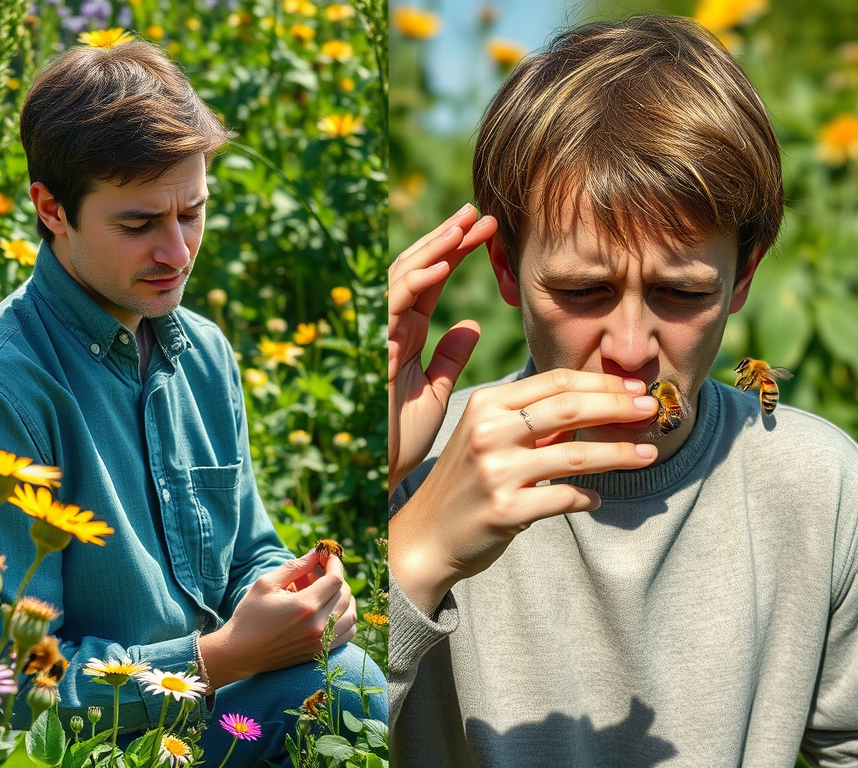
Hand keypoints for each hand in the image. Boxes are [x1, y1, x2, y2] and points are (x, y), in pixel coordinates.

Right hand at [200, 550, 356, 689]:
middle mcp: (318, 626)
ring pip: (350, 615)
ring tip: (325, 590)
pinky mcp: (320, 654)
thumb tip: (315, 553)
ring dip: (344, 597)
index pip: (335, 580)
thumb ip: (294, 567)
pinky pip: (347, 633)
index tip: (328, 556)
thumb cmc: (249, 616)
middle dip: (334, 577)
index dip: (334, 564)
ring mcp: (321, 643)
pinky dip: (345, 618)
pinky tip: (331, 609)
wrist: (239, 653)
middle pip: (344, 595)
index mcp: (304, 607)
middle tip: (317, 572)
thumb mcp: (266, 584)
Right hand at [389, 205, 497, 494]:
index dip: (455, 253)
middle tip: (477, 211)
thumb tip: (472, 325)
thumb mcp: (433, 390)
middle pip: (417, 271)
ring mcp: (378, 338)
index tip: (485, 230)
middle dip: (446, 239)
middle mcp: (389, 330)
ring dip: (433, 249)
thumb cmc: (400, 436)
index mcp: (406, 336)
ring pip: (402, 279)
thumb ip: (448, 355)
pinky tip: (440, 264)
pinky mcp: (372, 353)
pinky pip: (391, 310)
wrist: (373, 474)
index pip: (432, 283)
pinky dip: (414, 284)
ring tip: (463, 223)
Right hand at [389, 368, 659, 614]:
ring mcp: (496, 472)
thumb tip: (597, 404)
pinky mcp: (506, 510)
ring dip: (619, 454)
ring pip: (575, 455)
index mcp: (486, 404)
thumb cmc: (466, 481)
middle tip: (653, 410)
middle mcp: (488, 432)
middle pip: (569, 408)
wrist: (428, 534)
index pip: (555, 381)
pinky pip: (565, 499)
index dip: (601, 382)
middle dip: (619, 407)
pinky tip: (597, 498)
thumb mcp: (487, 436)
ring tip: (648, 455)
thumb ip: (531, 419)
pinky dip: (588, 497)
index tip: (634, 389)